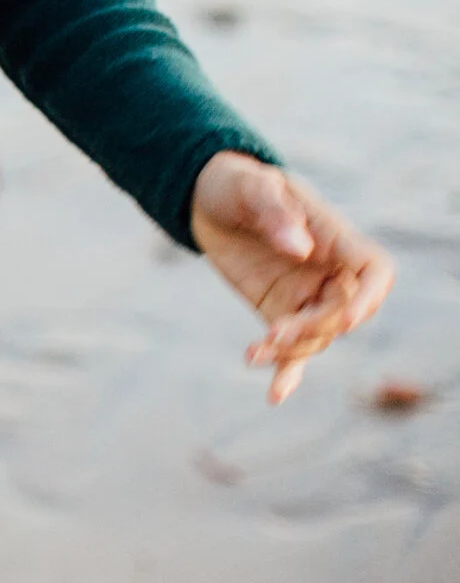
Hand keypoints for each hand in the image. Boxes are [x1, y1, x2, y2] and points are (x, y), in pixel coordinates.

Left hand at [191, 151, 394, 402]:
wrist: (207, 199)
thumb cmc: (240, 185)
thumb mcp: (252, 188)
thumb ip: (276, 213)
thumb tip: (301, 249)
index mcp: (337, 238)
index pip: (375, 271)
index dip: (369, 297)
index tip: (348, 317)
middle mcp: (330, 272)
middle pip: (343, 312)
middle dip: (315, 327)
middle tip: (276, 333)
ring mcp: (307, 297)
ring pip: (316, 336)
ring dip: (291, 350)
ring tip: (255, 352)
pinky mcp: (279, 313)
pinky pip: (292, 349)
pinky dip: (286, 372)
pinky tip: (275, 396)